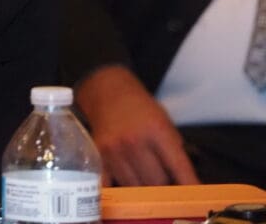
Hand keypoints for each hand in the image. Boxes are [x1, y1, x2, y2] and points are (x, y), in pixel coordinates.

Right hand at [76, 65, 198, 185]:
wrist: (108, 92)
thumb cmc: (142, 110)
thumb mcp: (165, 123)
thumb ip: (176, 152)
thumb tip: (187, 186)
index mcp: (157, 131)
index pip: (179, 168)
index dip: (190, 187)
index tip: (198, 203)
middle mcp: (134, 141)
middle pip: (157, 183)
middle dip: (165, 188)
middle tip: (168, 188)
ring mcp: (113, 150)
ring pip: (135, 188)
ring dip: (143, 190)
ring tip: (147, 183)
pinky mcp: (98, 156)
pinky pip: (111, 186)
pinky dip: (120, 192)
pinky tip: (126, 193)